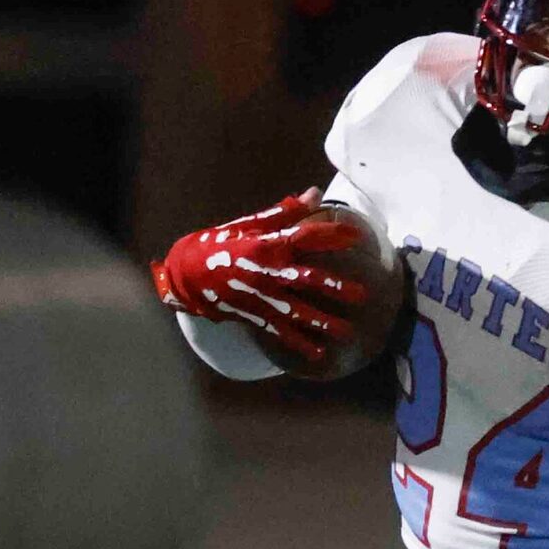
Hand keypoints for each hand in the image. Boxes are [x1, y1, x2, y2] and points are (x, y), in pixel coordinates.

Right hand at [149, 188, 371, 368]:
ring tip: (347, 332)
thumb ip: (284, 213)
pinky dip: (299, 344)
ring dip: (323, 322)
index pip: (304, 237)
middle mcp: (266, 272)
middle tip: (362, 294)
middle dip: (335, 287)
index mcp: (266, 245)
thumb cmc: (221, 244)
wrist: (186, 273)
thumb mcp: (248, 225)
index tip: (358, 236)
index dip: (332, 236)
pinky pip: (280, 332)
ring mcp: (260, 296)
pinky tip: (319, 354)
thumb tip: (314, 194)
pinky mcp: (254, 315)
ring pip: (297, 311)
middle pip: (307, 278)